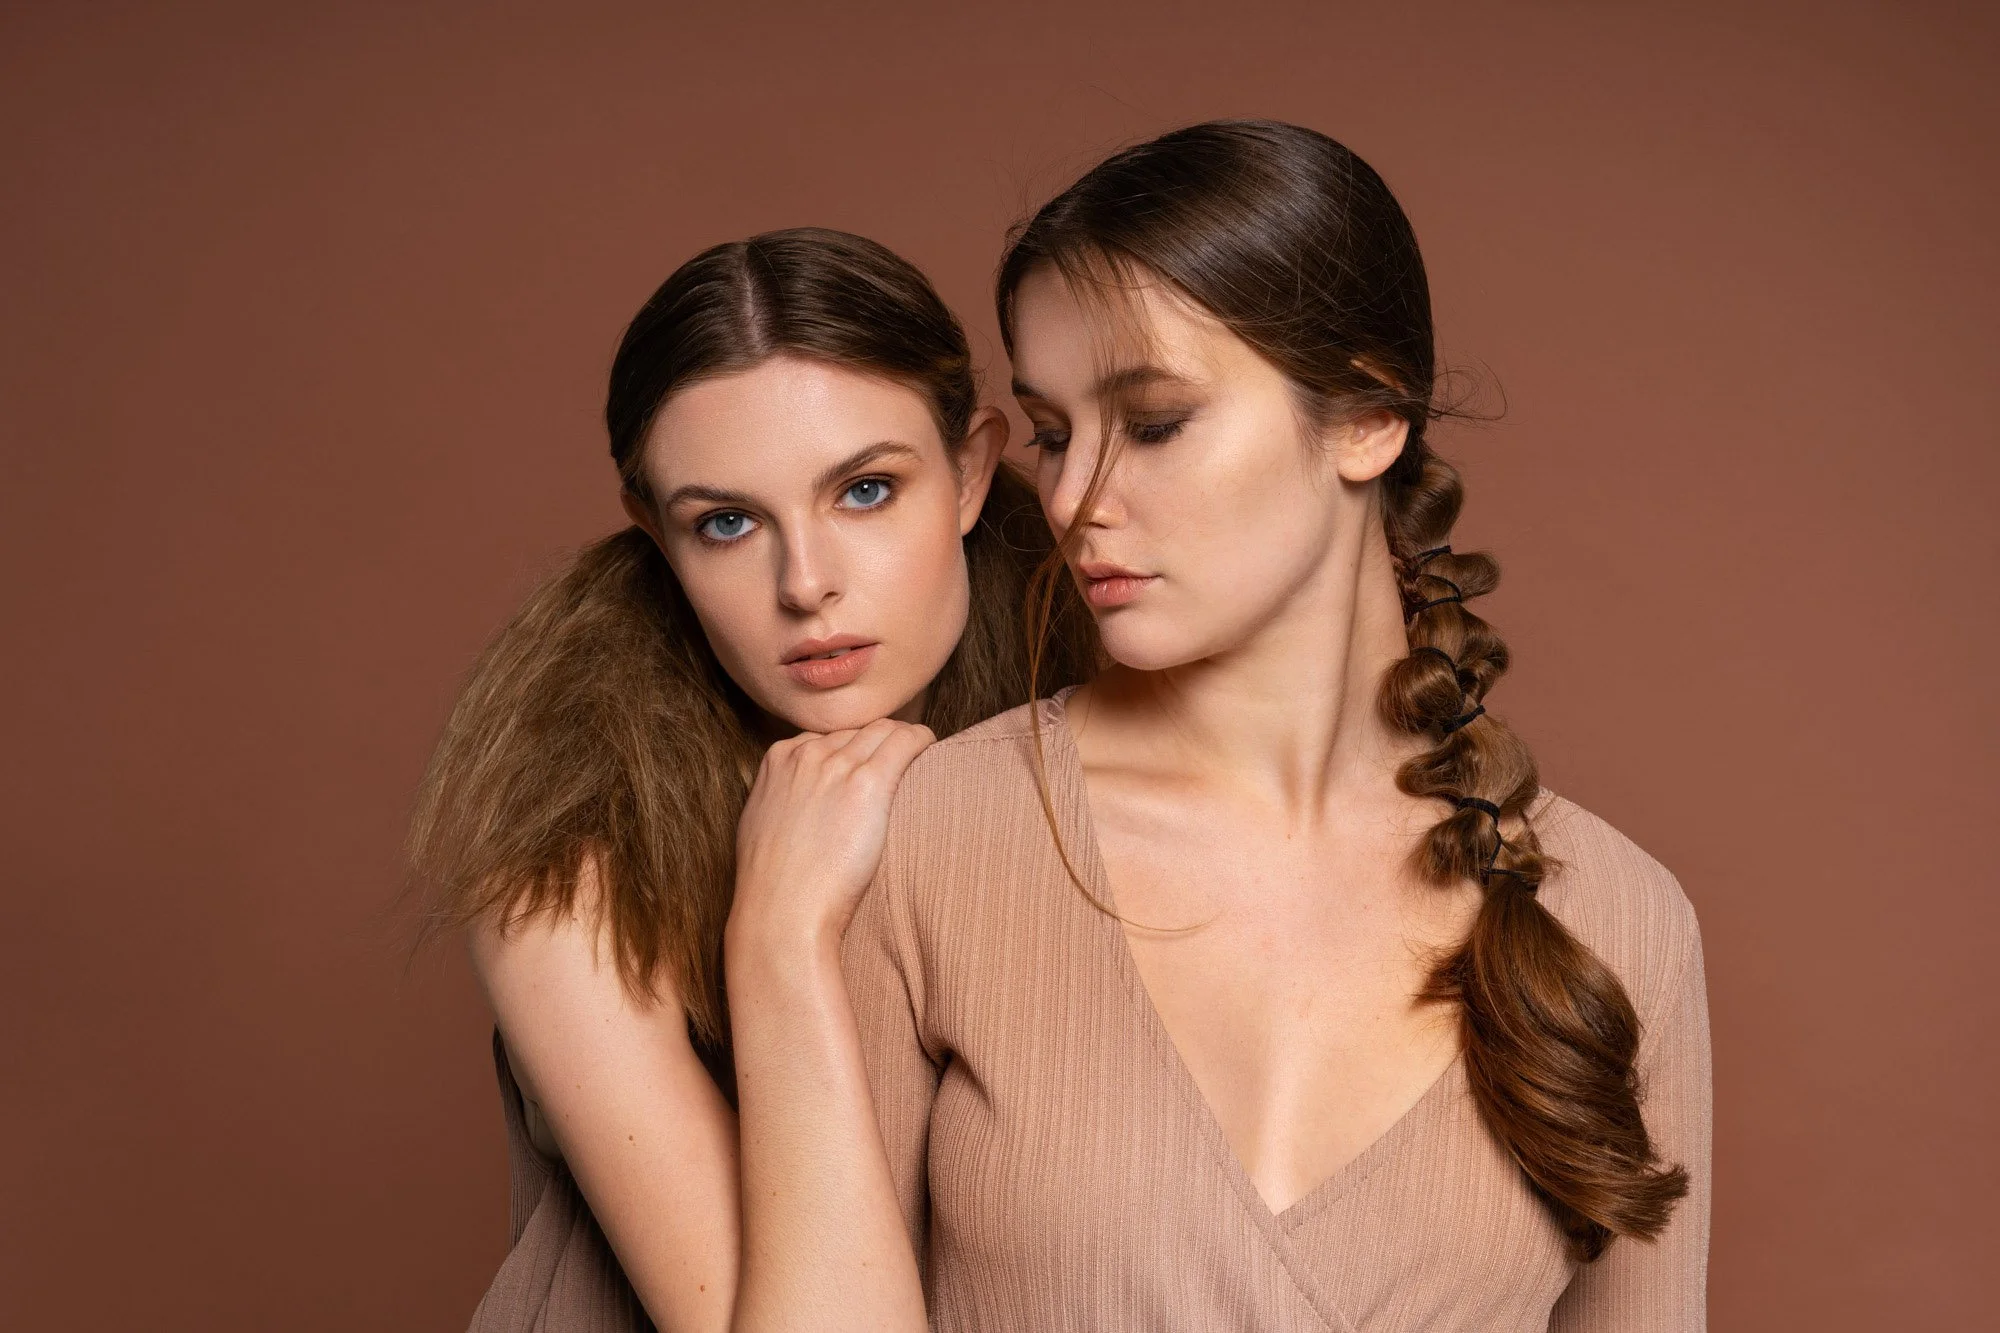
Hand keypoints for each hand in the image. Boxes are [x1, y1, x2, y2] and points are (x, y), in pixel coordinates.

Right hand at [728, 718, 934, 951]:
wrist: (783, 912)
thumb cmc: (774, 883)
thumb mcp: (762, 822)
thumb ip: (784, 796)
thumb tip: (805, 799)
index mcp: (779, 759)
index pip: (829, 735)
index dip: (854, 749)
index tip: (871, 764)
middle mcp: (807, 754)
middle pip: (859, 730)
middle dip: (882, 742)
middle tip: (903, 761)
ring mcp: (837, 766)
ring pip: (884, 731)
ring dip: (904, 740)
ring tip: (920, 757)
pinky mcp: (867, 783)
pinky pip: (906, 742)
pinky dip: (922, 741)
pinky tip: (931, 749)